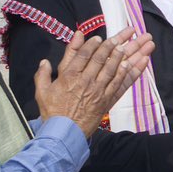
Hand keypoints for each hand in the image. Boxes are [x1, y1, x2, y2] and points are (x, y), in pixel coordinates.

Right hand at [34, 29, 149, 137]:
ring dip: (119, 56)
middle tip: (116, 38)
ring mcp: (98, 91)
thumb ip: (42, 74)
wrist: (65, 133)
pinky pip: (118, 84)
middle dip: (109, 46)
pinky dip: (125, 73)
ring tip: (125, 46)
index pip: (83, 55)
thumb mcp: (42, 92)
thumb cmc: (52, 112)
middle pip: (100, 59)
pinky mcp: (106, 101)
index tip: (97, 38)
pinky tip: (130, 64)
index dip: (92, 44)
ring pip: (111, 69)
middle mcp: (86, 81)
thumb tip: (44, 61)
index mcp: (69, 76)